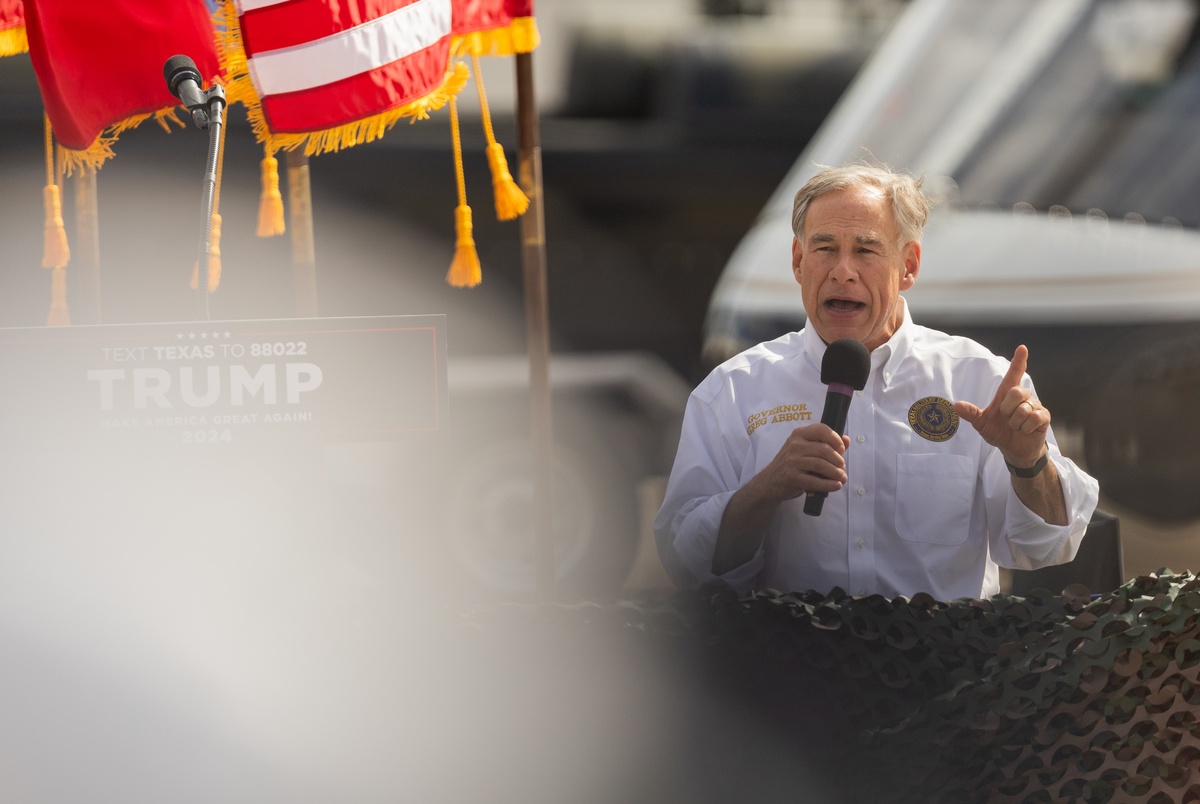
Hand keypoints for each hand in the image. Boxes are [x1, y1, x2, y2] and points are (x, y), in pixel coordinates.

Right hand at [755, 423, 850, 502]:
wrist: (770, 482)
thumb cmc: (791, 464)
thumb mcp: (805, 450)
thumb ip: (826, 444)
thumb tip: (846, 440)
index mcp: (799, 434)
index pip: (821, 429)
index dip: (836, 439)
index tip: (841, 449)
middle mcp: (795, 445)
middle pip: (824, 449)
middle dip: (838, 460)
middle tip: (842, 468)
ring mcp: (792, 461)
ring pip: (821, 464)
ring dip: (836, 473)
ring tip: (841, 477)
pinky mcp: (792, 477)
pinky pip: (815, 481)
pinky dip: (829, 484)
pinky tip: (835, 485)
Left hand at [953, 345, 1049, 467]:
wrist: (1014, 449)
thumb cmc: (998, 432)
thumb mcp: (981, 423)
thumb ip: (971, 414)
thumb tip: (955, 406)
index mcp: (1007, 394)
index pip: (1013, 374)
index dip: (1018, 361)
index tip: (1022, 348)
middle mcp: (1023, 396)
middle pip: (1016, 391)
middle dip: (1008, 409)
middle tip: (1006, 419)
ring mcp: (1035, 406)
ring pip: (1025, 409)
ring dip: (1016, 423)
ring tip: (1016, 427)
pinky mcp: (1044, 417)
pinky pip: (1034, 418)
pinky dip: (1025, 428)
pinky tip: (1025, 431)